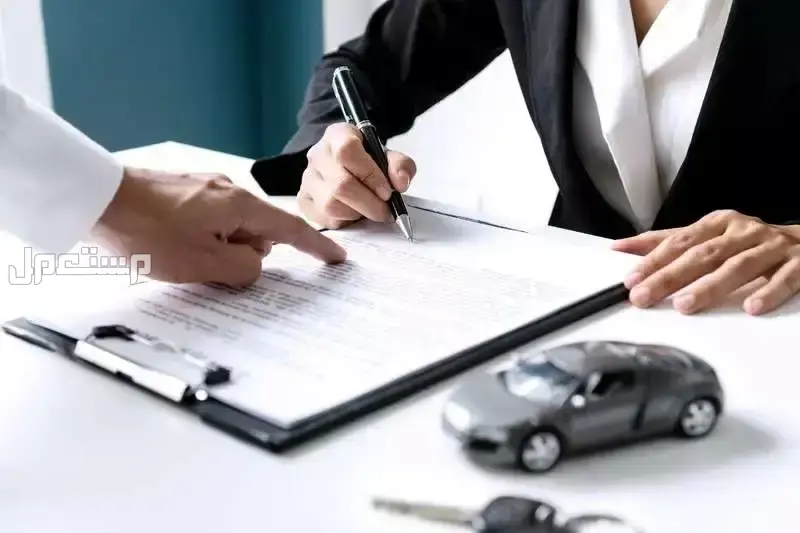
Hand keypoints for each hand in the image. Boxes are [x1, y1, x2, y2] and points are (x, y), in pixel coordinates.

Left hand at [90, 167, 345, 285]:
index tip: (337, 258)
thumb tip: (256, 265)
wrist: (95, 199)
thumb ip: (243, 269)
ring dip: (218, 250)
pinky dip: (202, 240)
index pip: (290, 229)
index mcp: (239, 206)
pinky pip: (209, 222)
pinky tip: (173, 247)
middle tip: (212, 271)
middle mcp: (228, 191)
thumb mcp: (202, 264)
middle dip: (244, 256)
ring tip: (182, 259)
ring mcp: (204, 189)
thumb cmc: (147, 232)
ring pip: (230, 229)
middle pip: (256, 232)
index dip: (316, 247)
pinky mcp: (184, 192)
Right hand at [299, 123, 416, 228]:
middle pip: (340, 184)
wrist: (348, 170)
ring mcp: (308, 179)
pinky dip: (344, 222)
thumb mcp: (389, 157)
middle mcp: (317, 155)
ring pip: (331, 205)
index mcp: (337, 135)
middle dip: (369, 204)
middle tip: (385, 211)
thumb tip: (400, 183)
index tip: (387, 191)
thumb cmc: (369, 163)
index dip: (370, 175)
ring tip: (368, 211)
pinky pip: (324, 219)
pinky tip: (353, 215)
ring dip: (357, 214)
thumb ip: (401, 166)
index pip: (347, 151)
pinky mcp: (304, 201)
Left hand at [612, 210, 799, 314]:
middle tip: (644, 295)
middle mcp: (744, 232)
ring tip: (685, 304)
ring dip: (710, 286)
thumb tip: (623, 247)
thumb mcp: (712, 237)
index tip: (631, 279)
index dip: (653, 259)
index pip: (680, 241)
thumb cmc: (752, 243)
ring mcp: (773, 248)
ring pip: (739, 266)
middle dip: (670, 276)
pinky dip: (769, 292)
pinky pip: (786, 278)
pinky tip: (752, 307)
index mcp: (720, 224)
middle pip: (703, 255)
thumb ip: (670, 243)